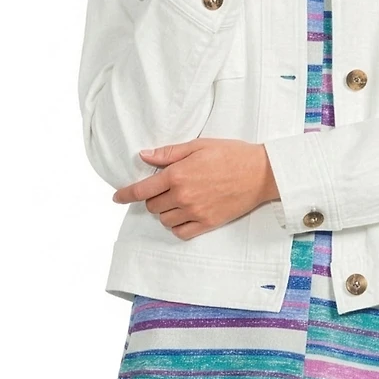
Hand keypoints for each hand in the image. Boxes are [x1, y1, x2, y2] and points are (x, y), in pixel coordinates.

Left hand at [111, 139, 279, 239]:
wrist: (261, 172)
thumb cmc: (232, 154)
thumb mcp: (198, 146)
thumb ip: (169, 153)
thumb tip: (144, 156)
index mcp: (178, 175)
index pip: (142, 189)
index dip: (126, 194)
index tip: (117, 197)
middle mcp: (183, 196)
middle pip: (153, 206)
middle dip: (153, 198)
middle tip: (165, 189)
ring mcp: (196, 212)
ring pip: (165, 220)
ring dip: (165, 212)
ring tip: (176, 201)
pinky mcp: (208, 223)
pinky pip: (181, 232)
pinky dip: (176, 226)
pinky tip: (182, 216)